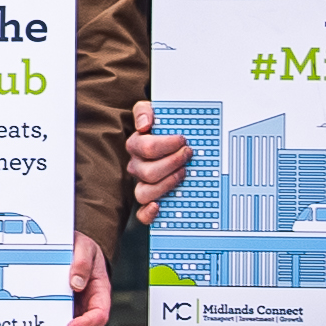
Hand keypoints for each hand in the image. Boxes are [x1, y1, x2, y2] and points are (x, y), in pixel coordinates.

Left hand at [46, 232, 113, 325]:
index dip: (87, 323)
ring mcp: (77, 310)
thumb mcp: (85, 247)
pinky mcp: (63, 311)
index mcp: (100, 292)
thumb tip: (76, 283)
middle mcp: (90, 306)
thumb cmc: (82, 247)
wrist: (71, 246)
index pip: (99, 314)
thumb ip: (82, 262)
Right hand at [124, 99, 190, 224]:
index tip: (182, 139)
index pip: (145, 147)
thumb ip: (145, 111)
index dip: (166, 144)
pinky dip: (148, 213)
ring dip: (167, 184)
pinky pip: (141, 213)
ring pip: (145, 192)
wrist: (174, 139)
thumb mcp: (154, 112)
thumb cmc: (163, 128)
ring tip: (183, 173)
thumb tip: (144, 124)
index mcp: (136, 146)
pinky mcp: (149, 200)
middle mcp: (137, 167)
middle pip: (148, 172)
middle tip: (188, 154)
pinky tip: (159, 206)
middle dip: (172, 163)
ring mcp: (142, 184)